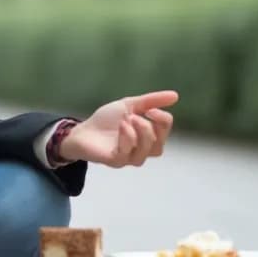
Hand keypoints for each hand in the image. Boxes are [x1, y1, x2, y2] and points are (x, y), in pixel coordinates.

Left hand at [59, 90, 176, 167]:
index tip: (150, 109)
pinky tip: (122, 126)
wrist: (82, 129)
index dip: (163, 120)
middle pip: (158, 147)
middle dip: (152, 129)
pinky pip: (126, 155)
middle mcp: (140, 150)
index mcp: (147, 136)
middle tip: (140, 115)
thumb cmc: (107, 120)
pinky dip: (127, 138)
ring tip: (128, 119)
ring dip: (140, 133)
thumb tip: (176, 96)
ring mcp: (127, 157)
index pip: (165, 132)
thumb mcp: (129, 105)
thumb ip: (150, 101)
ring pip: (144, 153)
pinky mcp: (114, 160)